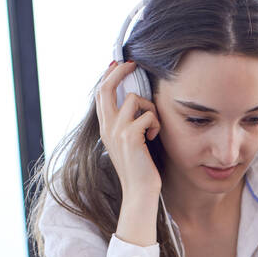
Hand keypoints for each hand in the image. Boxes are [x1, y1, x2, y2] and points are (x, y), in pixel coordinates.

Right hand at [96, 60, 161, 199]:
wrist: (139, 192)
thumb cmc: (139, 168)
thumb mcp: (128, 143)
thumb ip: (126, 123)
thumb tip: (134, 101)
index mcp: (105, 128)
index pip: (101, 93)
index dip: (109, 76)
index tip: (119, 64)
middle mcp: (107, 127)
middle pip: (107, 87)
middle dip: (121, 72)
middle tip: (133, 63)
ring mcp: (117, 131)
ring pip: (135, 99)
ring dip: (150, 109)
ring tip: (152, 127)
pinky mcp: (130, 136)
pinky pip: (148, 115)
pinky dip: (156, 124)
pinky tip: (154, 138)